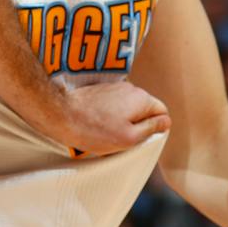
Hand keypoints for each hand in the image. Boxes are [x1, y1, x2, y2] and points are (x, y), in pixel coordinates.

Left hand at [45, 80, 170, 157]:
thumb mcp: (130, 138)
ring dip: (124, 121)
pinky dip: (111, 116)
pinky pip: (115, 105)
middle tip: (124, 139)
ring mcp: (115, 88)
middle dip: (139, 124)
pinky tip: (99, 126)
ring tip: (108, 133)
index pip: (162, 112)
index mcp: (142, 98)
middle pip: (145, 109)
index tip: (141, 139)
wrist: (61, 115)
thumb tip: (166, 122)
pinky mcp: (101, 90)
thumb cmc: (95, 130)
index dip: (155, 128)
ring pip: (129, 108)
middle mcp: (131, 88)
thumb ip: (152, 129)